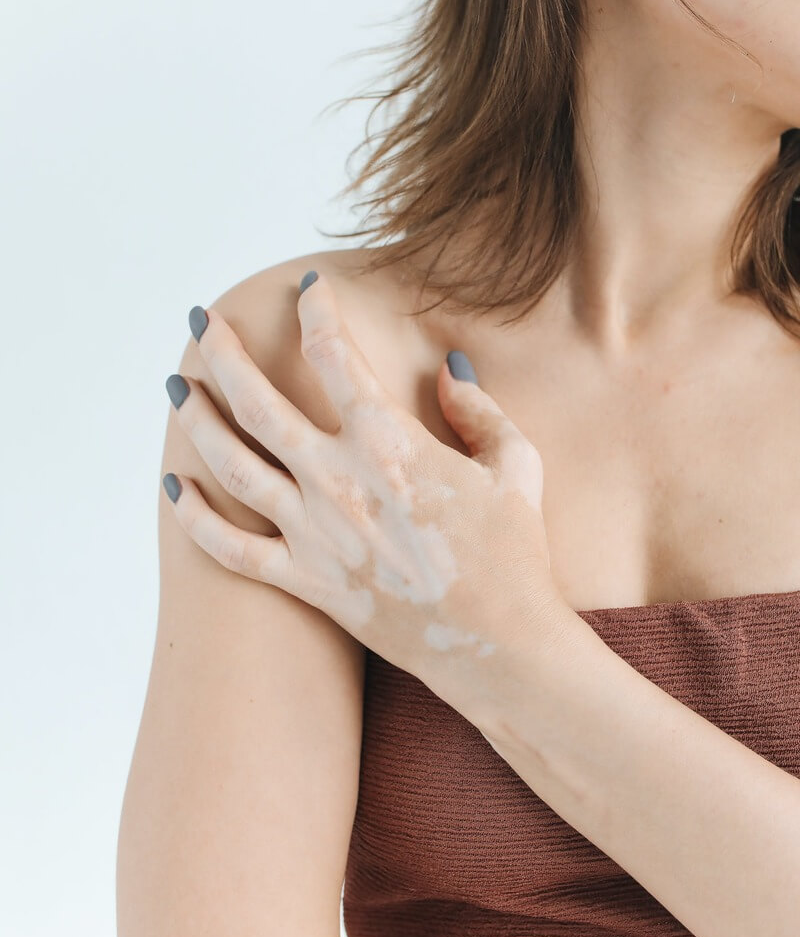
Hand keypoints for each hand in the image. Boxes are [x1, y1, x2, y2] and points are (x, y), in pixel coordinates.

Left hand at [162, 269, 567, 718]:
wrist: (501, 647)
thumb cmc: (515, 554)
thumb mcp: (515, 465)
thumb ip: (478, 408)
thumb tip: (448, 368)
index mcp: (391, 443)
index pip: (334, 354)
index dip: (317, 311)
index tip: (308, 289)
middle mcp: (340, 481)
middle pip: (258, 401)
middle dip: (222, 353)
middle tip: (200, 320)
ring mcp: (316, 535)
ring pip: (233, 465)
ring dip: (196, 421)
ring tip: (176, 389)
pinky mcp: (308, 583)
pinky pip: (232, 549)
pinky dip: (195, 519)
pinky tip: (173, 487)